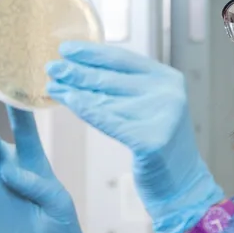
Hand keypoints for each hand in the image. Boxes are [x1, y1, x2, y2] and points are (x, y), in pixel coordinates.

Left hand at [46, 41, 223, 232]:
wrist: (182, 184)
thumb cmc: (159, 145)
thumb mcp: (150, 107)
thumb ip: (129, 87)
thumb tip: (87, 67)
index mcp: (168, 78)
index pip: (123, 59)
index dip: (92, 52)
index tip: (66, 48)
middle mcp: (167, 93)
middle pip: (111, 78)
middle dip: (77, 71)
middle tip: (51, 66)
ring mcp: (161, 116)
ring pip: (105, 99)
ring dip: (73, 90)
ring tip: (52, 85)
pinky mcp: (150, 140)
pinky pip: (107, 120)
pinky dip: (83, 109)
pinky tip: (65, 101)